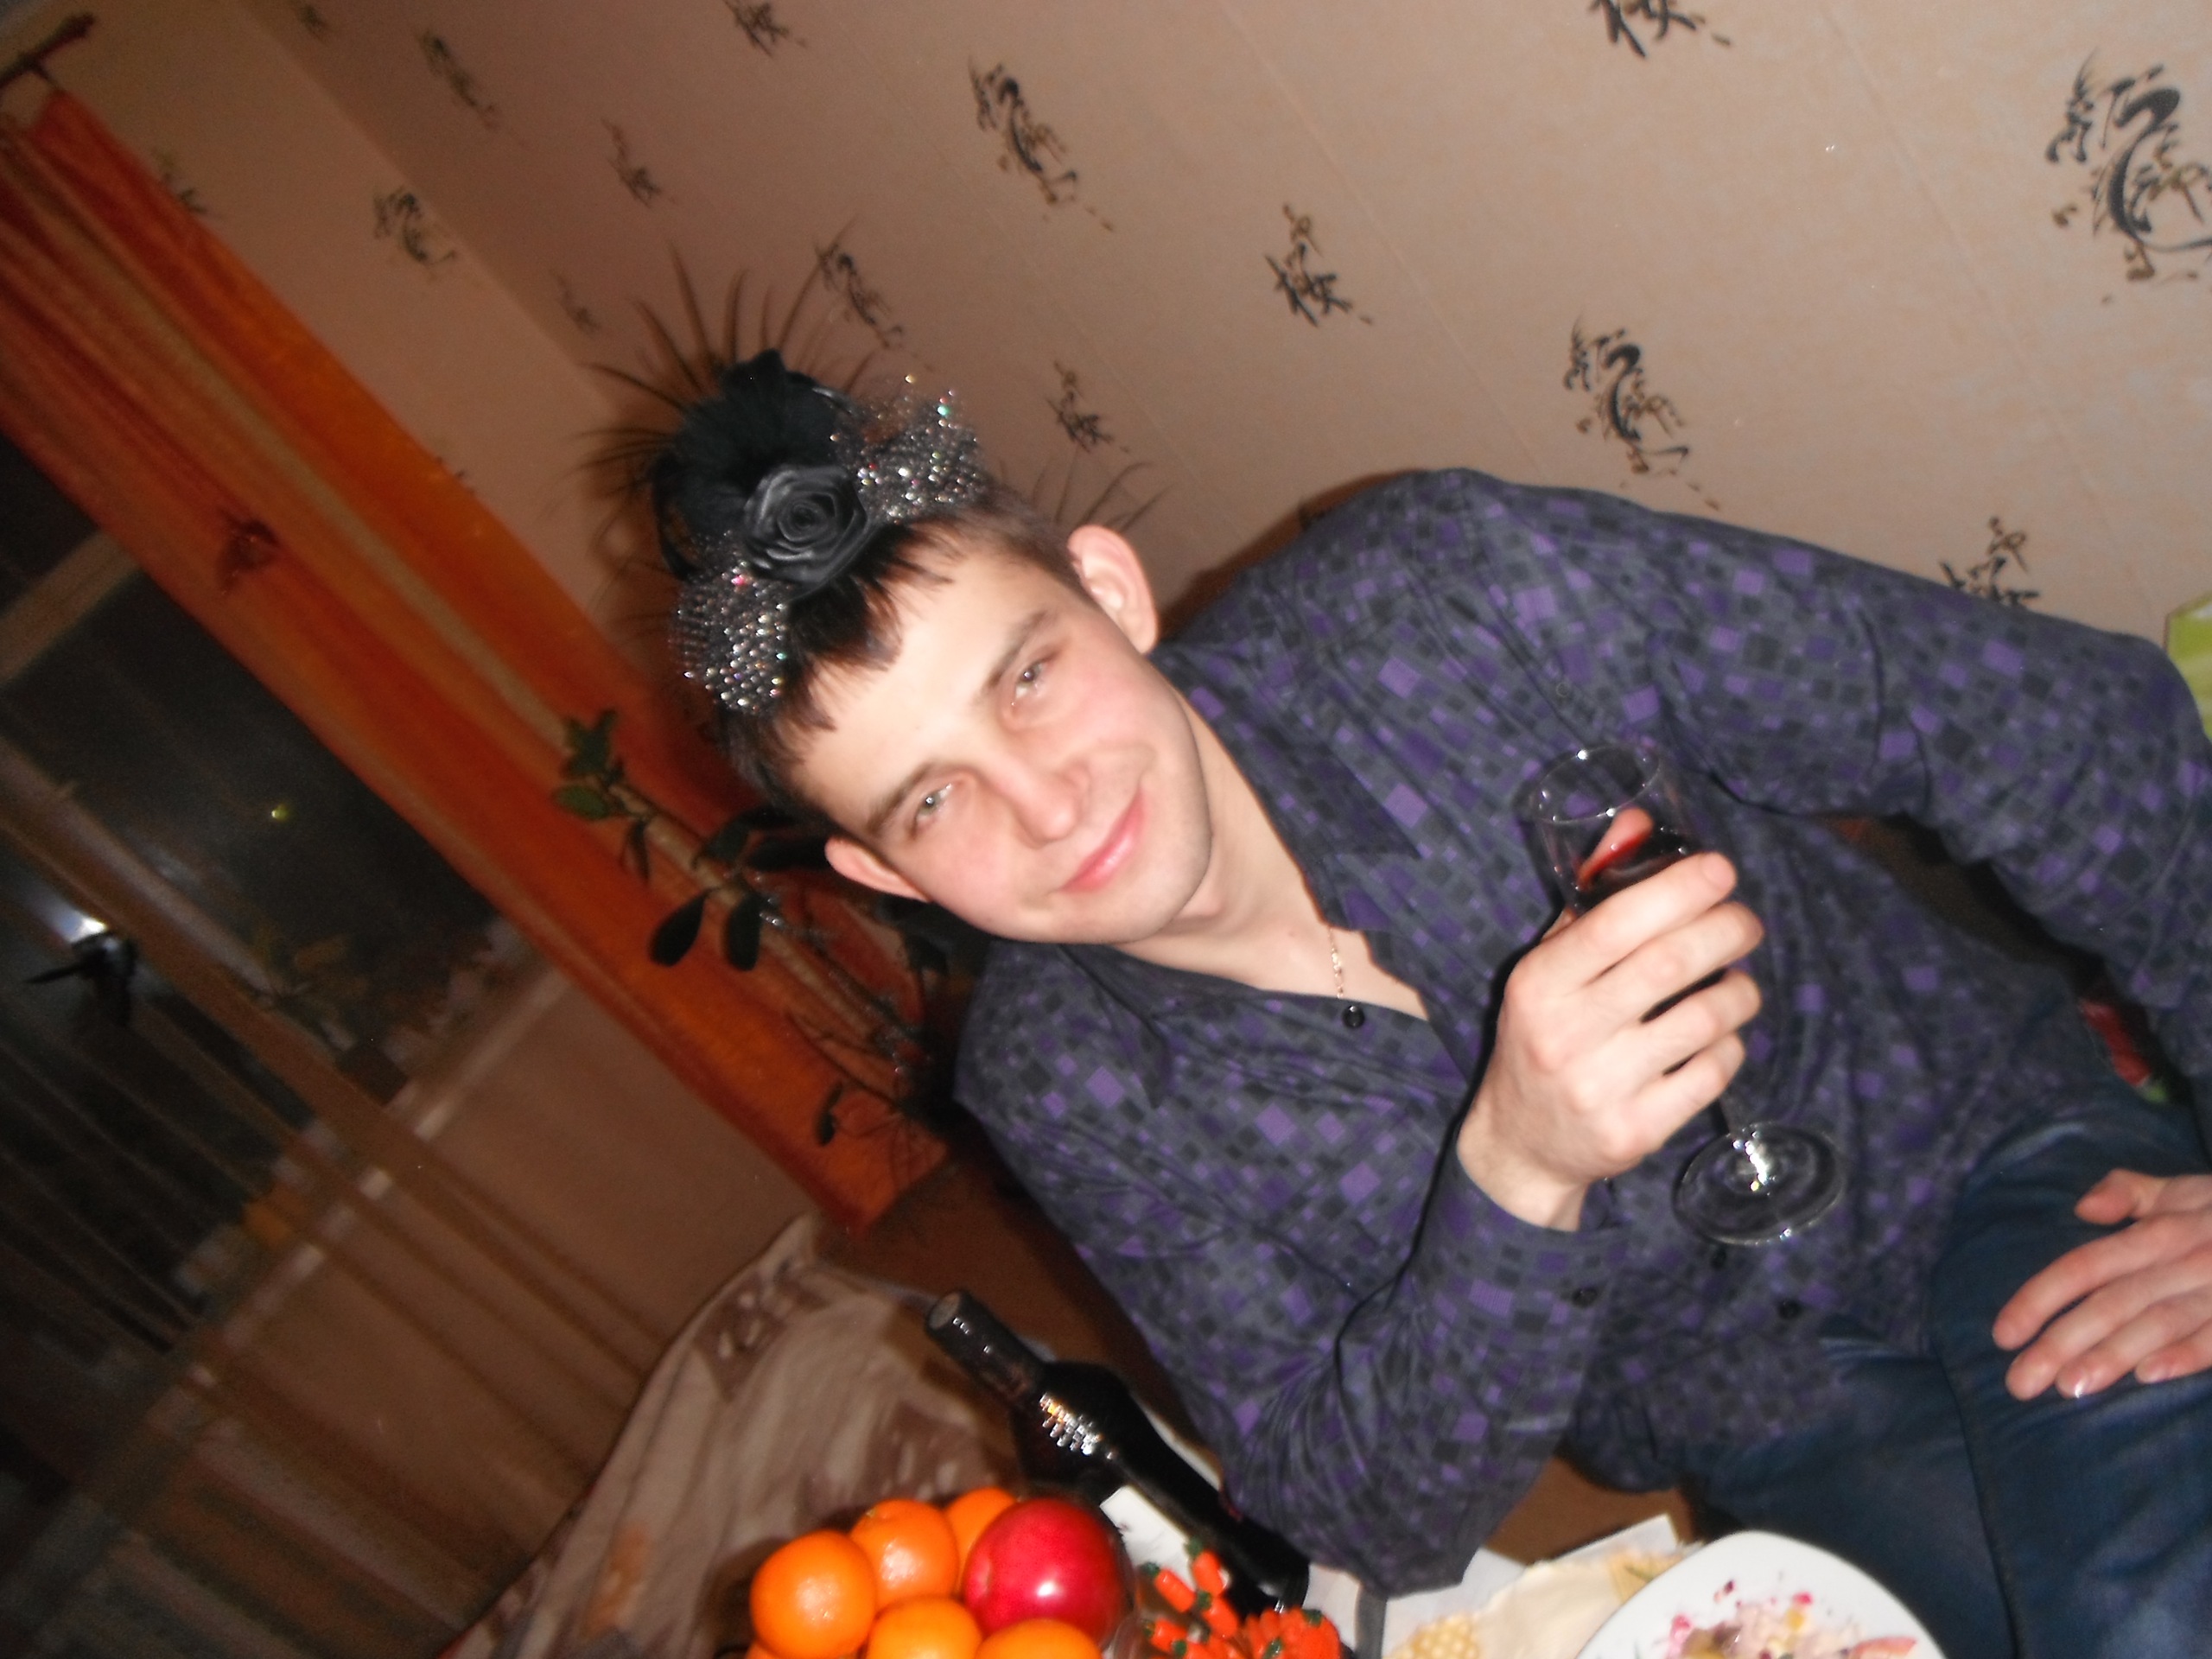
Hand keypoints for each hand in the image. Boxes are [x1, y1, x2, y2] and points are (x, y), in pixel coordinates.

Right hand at [1457, 852, 1763, 1228]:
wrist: (1522, 1144)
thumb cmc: (1541, 1036)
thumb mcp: (1548, 967)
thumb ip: (1592, 897)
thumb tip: (1640, 822)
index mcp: (1538, 984)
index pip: (1613, 924)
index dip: (1677, 890)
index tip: (1720, 869)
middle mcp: (1565, 1034)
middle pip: (1669, 965)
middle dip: (1726, 930)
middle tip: (1746, 921)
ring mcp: (1602, 1087)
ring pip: (1703, 1020)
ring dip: (1739, 989)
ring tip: (1739, 980)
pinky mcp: (1637, 1130)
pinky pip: (1712, 1073)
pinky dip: (1731, 1044)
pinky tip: (1721, 1034)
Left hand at [1993, 1168, 2211, 1398]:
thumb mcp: (2190, 1191)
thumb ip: (2132, 1194)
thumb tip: (2080, 1209)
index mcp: (2162, 1231)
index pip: (2085, 1265)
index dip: (2040, 1298)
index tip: (2002, 1335)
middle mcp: (2188, 1257)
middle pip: (2112, 1301)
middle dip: (2061, 1342)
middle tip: (2018, 1383)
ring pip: (2159, 1321)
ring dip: (2113, 1354)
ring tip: (2069, 1389)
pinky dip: (2188, 1353)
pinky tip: (2153, 1375)